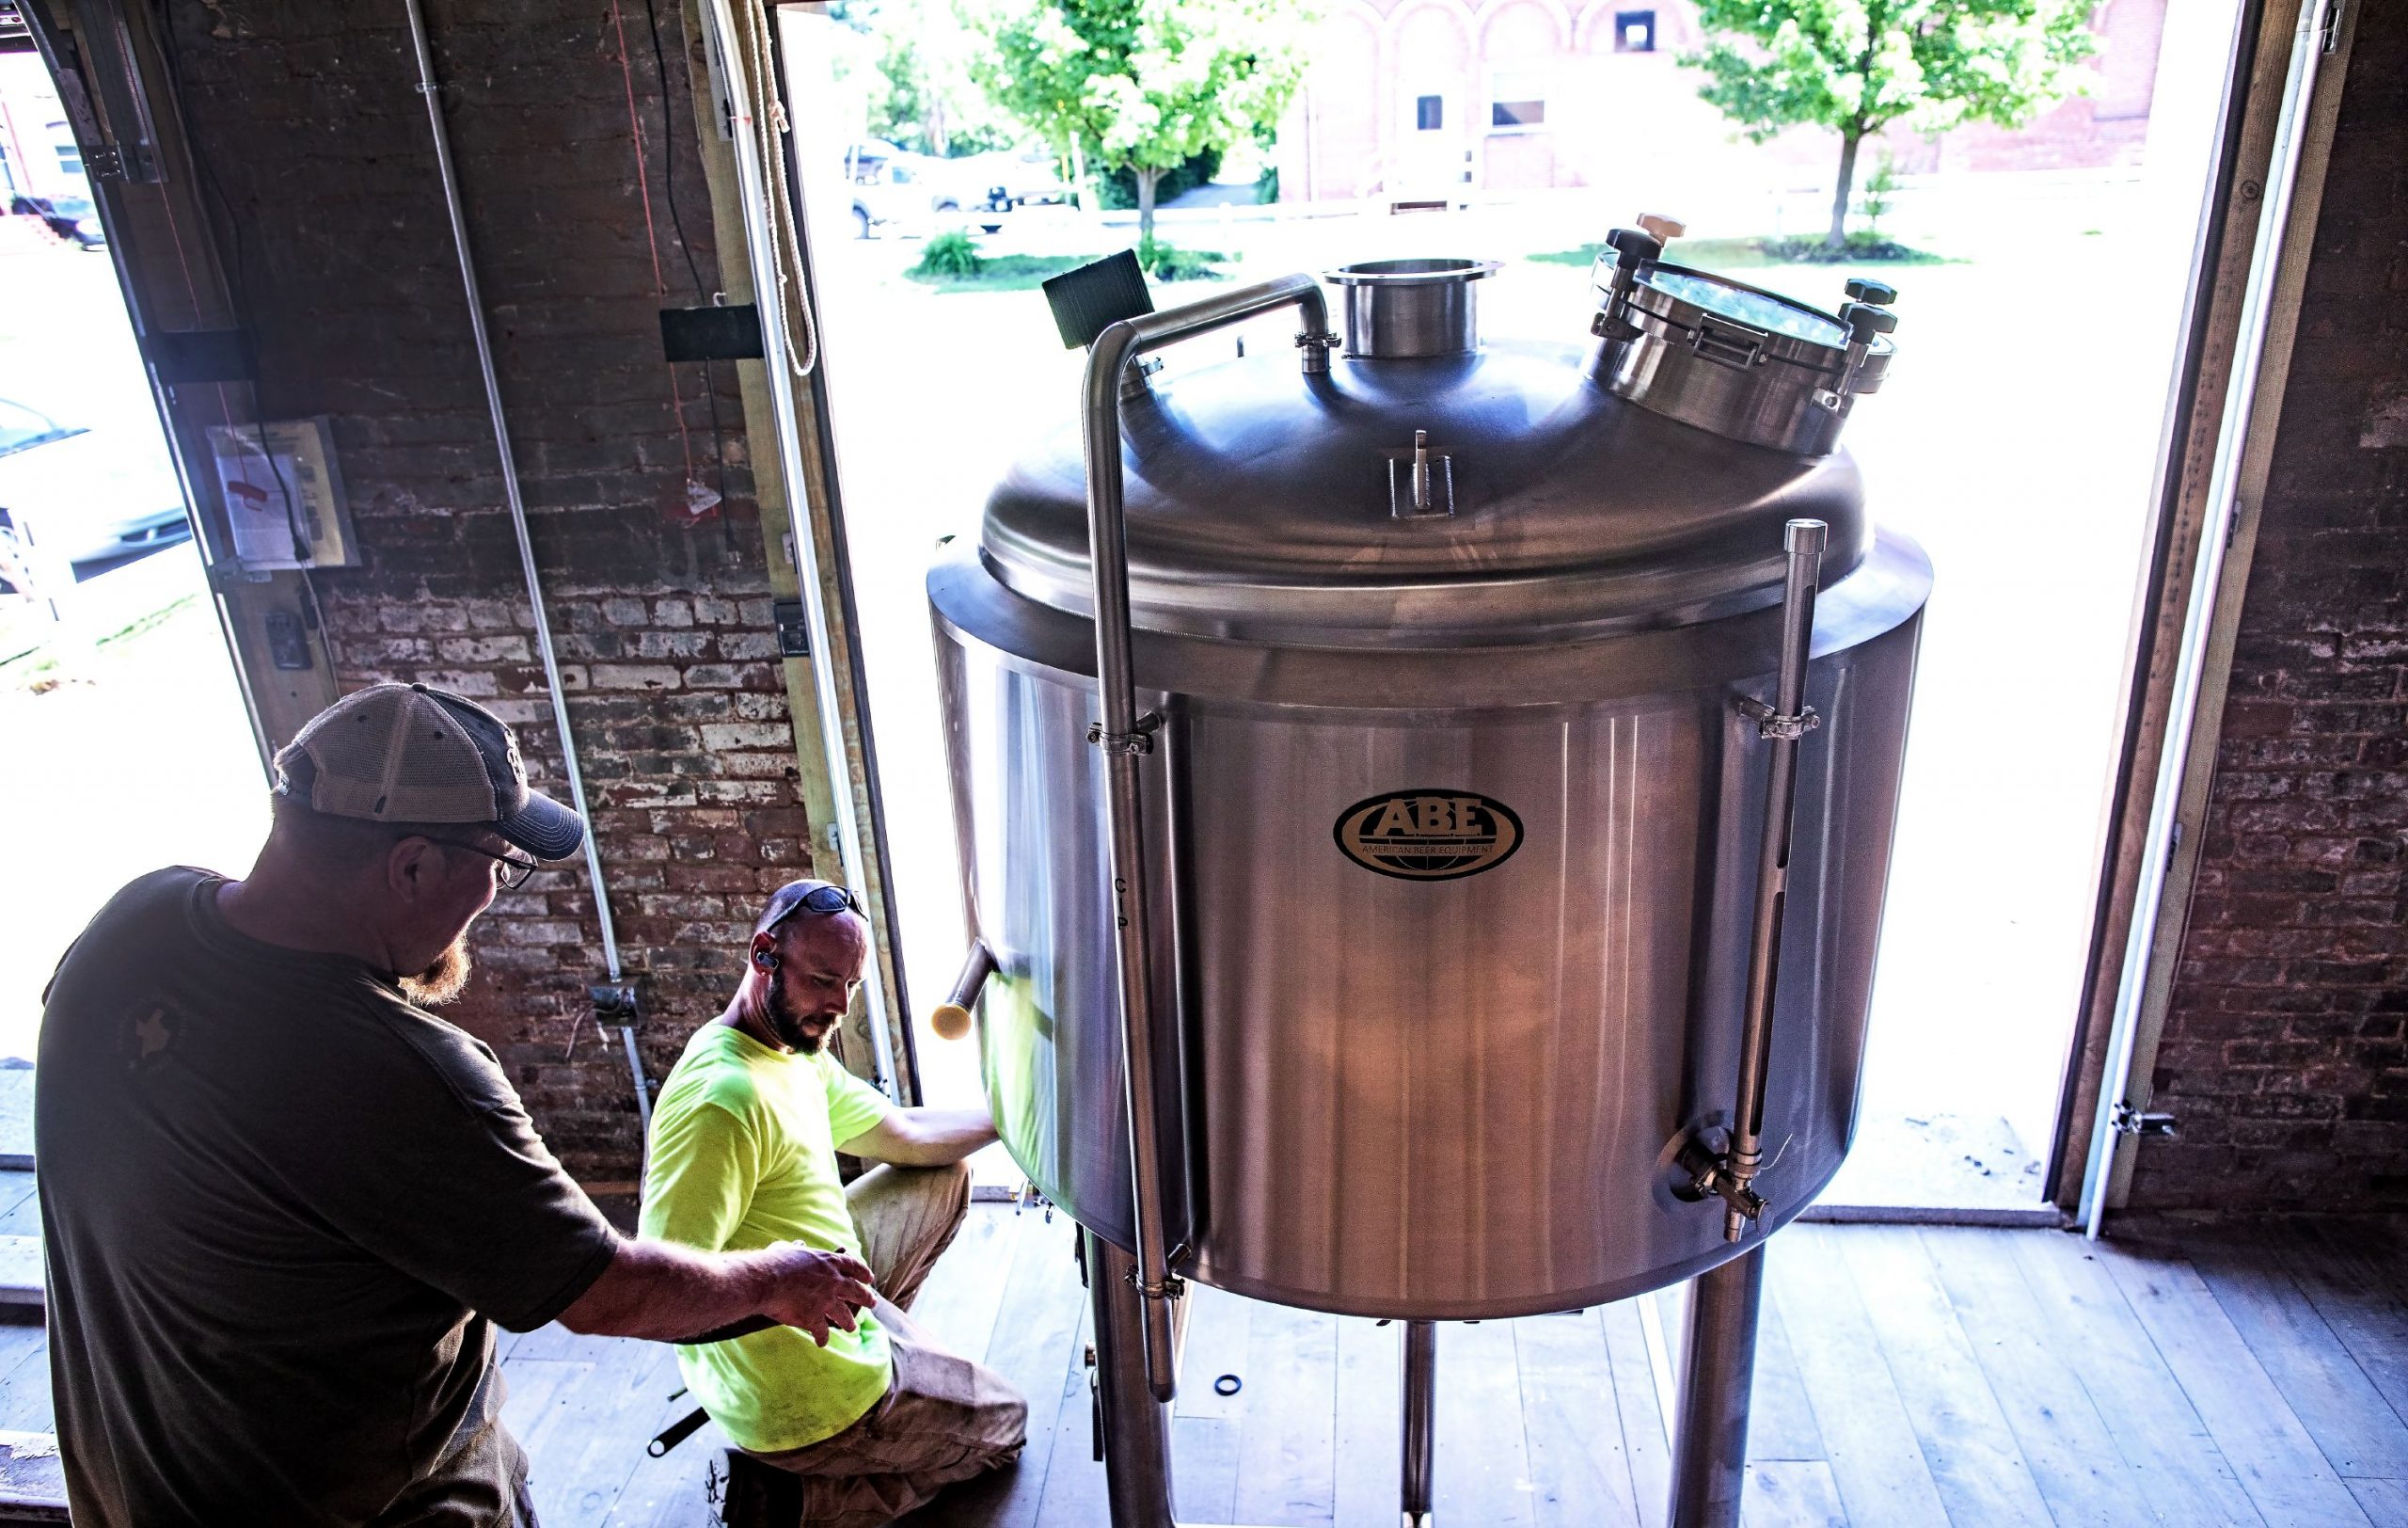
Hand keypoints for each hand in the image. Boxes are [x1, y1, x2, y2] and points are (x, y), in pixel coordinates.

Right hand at [757, 1244, 876, 1346]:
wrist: (765, 1280)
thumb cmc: (773, 1262)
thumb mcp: (789, 1249)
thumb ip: (797, 1249)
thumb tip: (799, 1245)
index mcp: (829, 1262)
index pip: (853, 1266)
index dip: (863, 1273)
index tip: (869, 1279)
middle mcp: (833, 1281)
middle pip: (856, 1291)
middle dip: (866, 1298)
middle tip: (872, 1302)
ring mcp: (826, 1301)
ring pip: (844, 1315)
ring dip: (849, 1323)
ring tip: (852, 1328)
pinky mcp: (814, 1318)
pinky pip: (822, 1332)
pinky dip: (822, 1338)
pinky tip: (822, 1342)